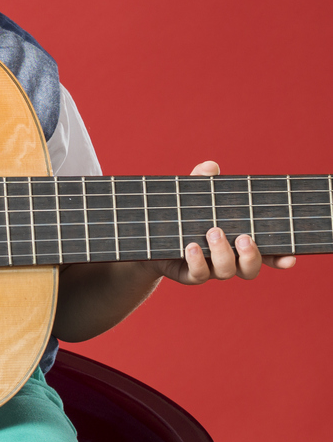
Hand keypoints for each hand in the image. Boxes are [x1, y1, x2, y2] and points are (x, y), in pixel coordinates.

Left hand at [150, 161, 297, 284]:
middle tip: (243, 237)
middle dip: (251, 255)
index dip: (281, 258)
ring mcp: (210, 270)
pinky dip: (196, 260)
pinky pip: (197, 274)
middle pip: (250, 269)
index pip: (268, 255)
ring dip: (223, 253)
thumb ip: (204, 183)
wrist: (151, 238)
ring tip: (213, 231)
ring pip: (226, 272)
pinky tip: (191, 246)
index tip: (290, 258)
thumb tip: (210, 166)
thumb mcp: (194, 198)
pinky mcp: (188, 275)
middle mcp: (229, 260)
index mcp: (239, 244)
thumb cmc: (183, 216)